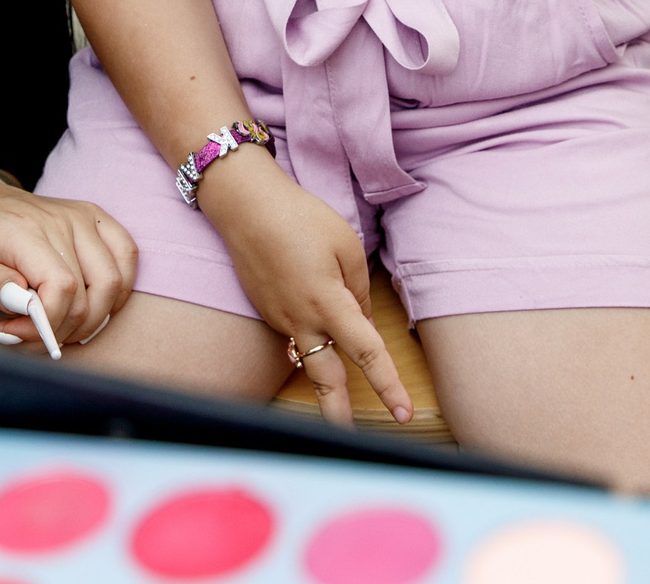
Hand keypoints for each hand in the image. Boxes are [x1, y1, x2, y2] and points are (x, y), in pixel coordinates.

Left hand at [0, 165, 136, 348]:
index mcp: (22, 229)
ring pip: (113, 281)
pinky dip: (118, 288)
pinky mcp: (93, 218)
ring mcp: (81, 216)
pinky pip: (126, 255)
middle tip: (31, 334)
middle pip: (89, 293)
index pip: (59, 287)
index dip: (44, 324)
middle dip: (63, 329)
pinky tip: (90, 303)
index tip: (14, 330)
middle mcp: (59, 219)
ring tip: (57, 323)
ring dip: (92, 317)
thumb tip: (24, 304)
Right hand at [200, 149, 411, 428]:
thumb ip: (358, 289)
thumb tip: (361, 319)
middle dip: (338, 415)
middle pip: (324, 379)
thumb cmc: (300, 218)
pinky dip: (309, 339)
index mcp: (328, 302)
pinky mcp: (267, 310)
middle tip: (351, 442)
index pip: (366, 353)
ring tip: (339, 412)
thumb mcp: (345, 246)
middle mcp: (301, 319)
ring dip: (324, 385)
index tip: (404, 412)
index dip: (388, 385)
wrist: (245, 207)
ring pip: (307, 358)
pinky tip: (312, 319)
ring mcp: (280, 318)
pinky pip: (295, 333)